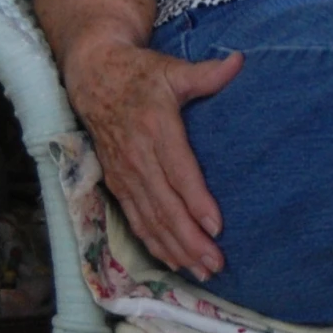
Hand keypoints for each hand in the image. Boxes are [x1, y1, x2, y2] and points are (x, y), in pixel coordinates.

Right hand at [64, 36, 243, 279]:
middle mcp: (137, 155)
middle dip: (190, 238)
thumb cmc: (141, 73)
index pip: (178, 170)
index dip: (195, 200)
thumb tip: (239, 62)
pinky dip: (155, 244)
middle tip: (216, 262)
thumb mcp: (172, 68)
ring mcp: (124, 173)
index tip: (216, 225)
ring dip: (175, 248)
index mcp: (154, 127)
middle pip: (164, 205)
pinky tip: (175, 262)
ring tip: (202, 270)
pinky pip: (136, 220)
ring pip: (150, 219)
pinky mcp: (117, 183)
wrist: (93, 76)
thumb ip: (206, 73)